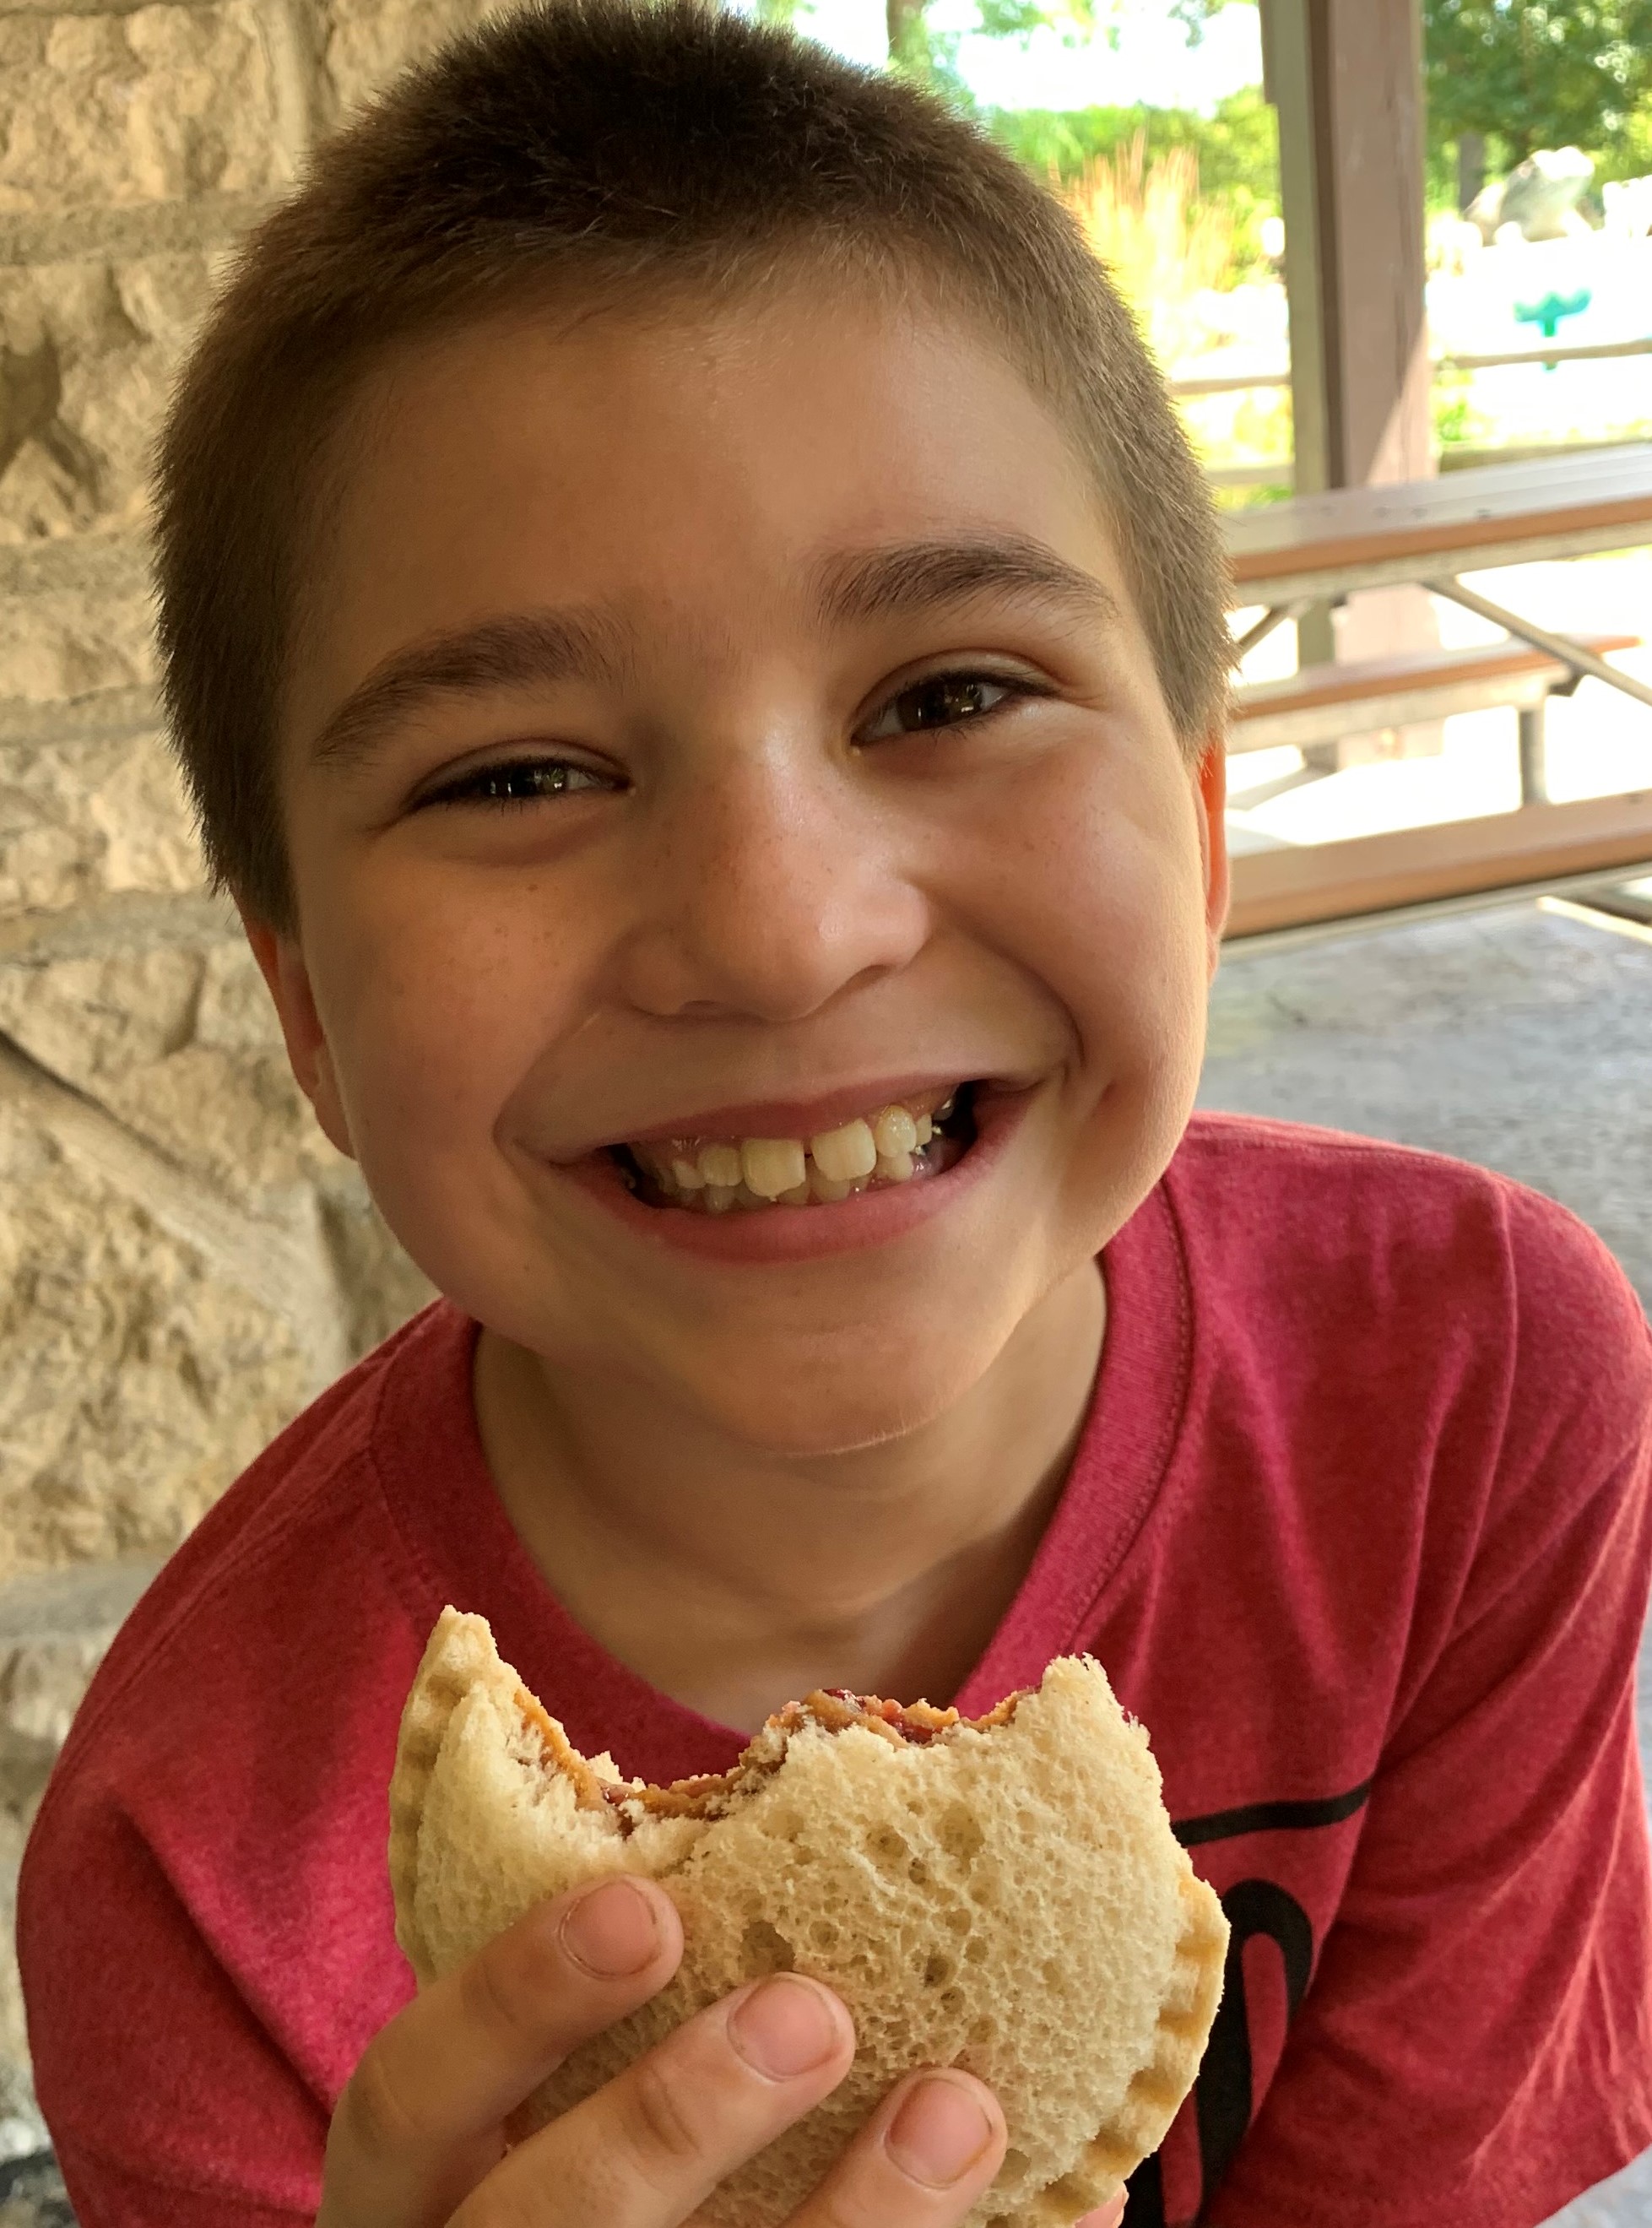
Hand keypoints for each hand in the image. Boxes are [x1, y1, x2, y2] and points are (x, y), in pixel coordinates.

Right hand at [318, 1873, 1011, 2225]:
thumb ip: (628, 2029)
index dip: (515, 1998)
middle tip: (813, 2010)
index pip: (406, 2101)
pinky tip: (1064, 2215)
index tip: (651, 1904)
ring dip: (849, 2227)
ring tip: (959, 2112)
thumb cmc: (611, 2185)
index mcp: (414, 2205)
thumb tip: (814, 1889)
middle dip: (673, 2124)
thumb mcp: (553, 2115)